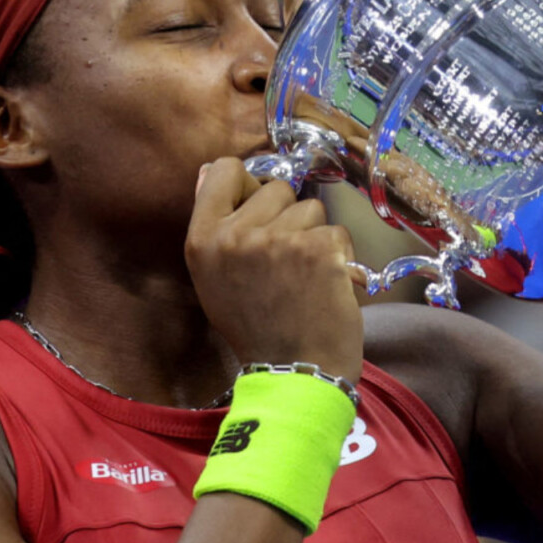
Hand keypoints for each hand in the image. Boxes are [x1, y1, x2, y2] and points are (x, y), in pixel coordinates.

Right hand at [185, 158, 363, 382]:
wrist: (294, 373)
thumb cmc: (257, 328)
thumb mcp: (214, 279)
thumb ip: (214, 226)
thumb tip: (211, 170)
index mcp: (202, 240)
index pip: (224, 170)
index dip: (247, 185)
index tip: (258, 211)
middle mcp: (236, 235)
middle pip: (276, 188)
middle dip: (287, 217)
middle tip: (284, 262)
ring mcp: (278, 239)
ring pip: (311, 207)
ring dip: (315, 236)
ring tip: (305, 276)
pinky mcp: (318, 248)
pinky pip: (337, 230)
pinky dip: (340, 255)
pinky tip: (327, 284)